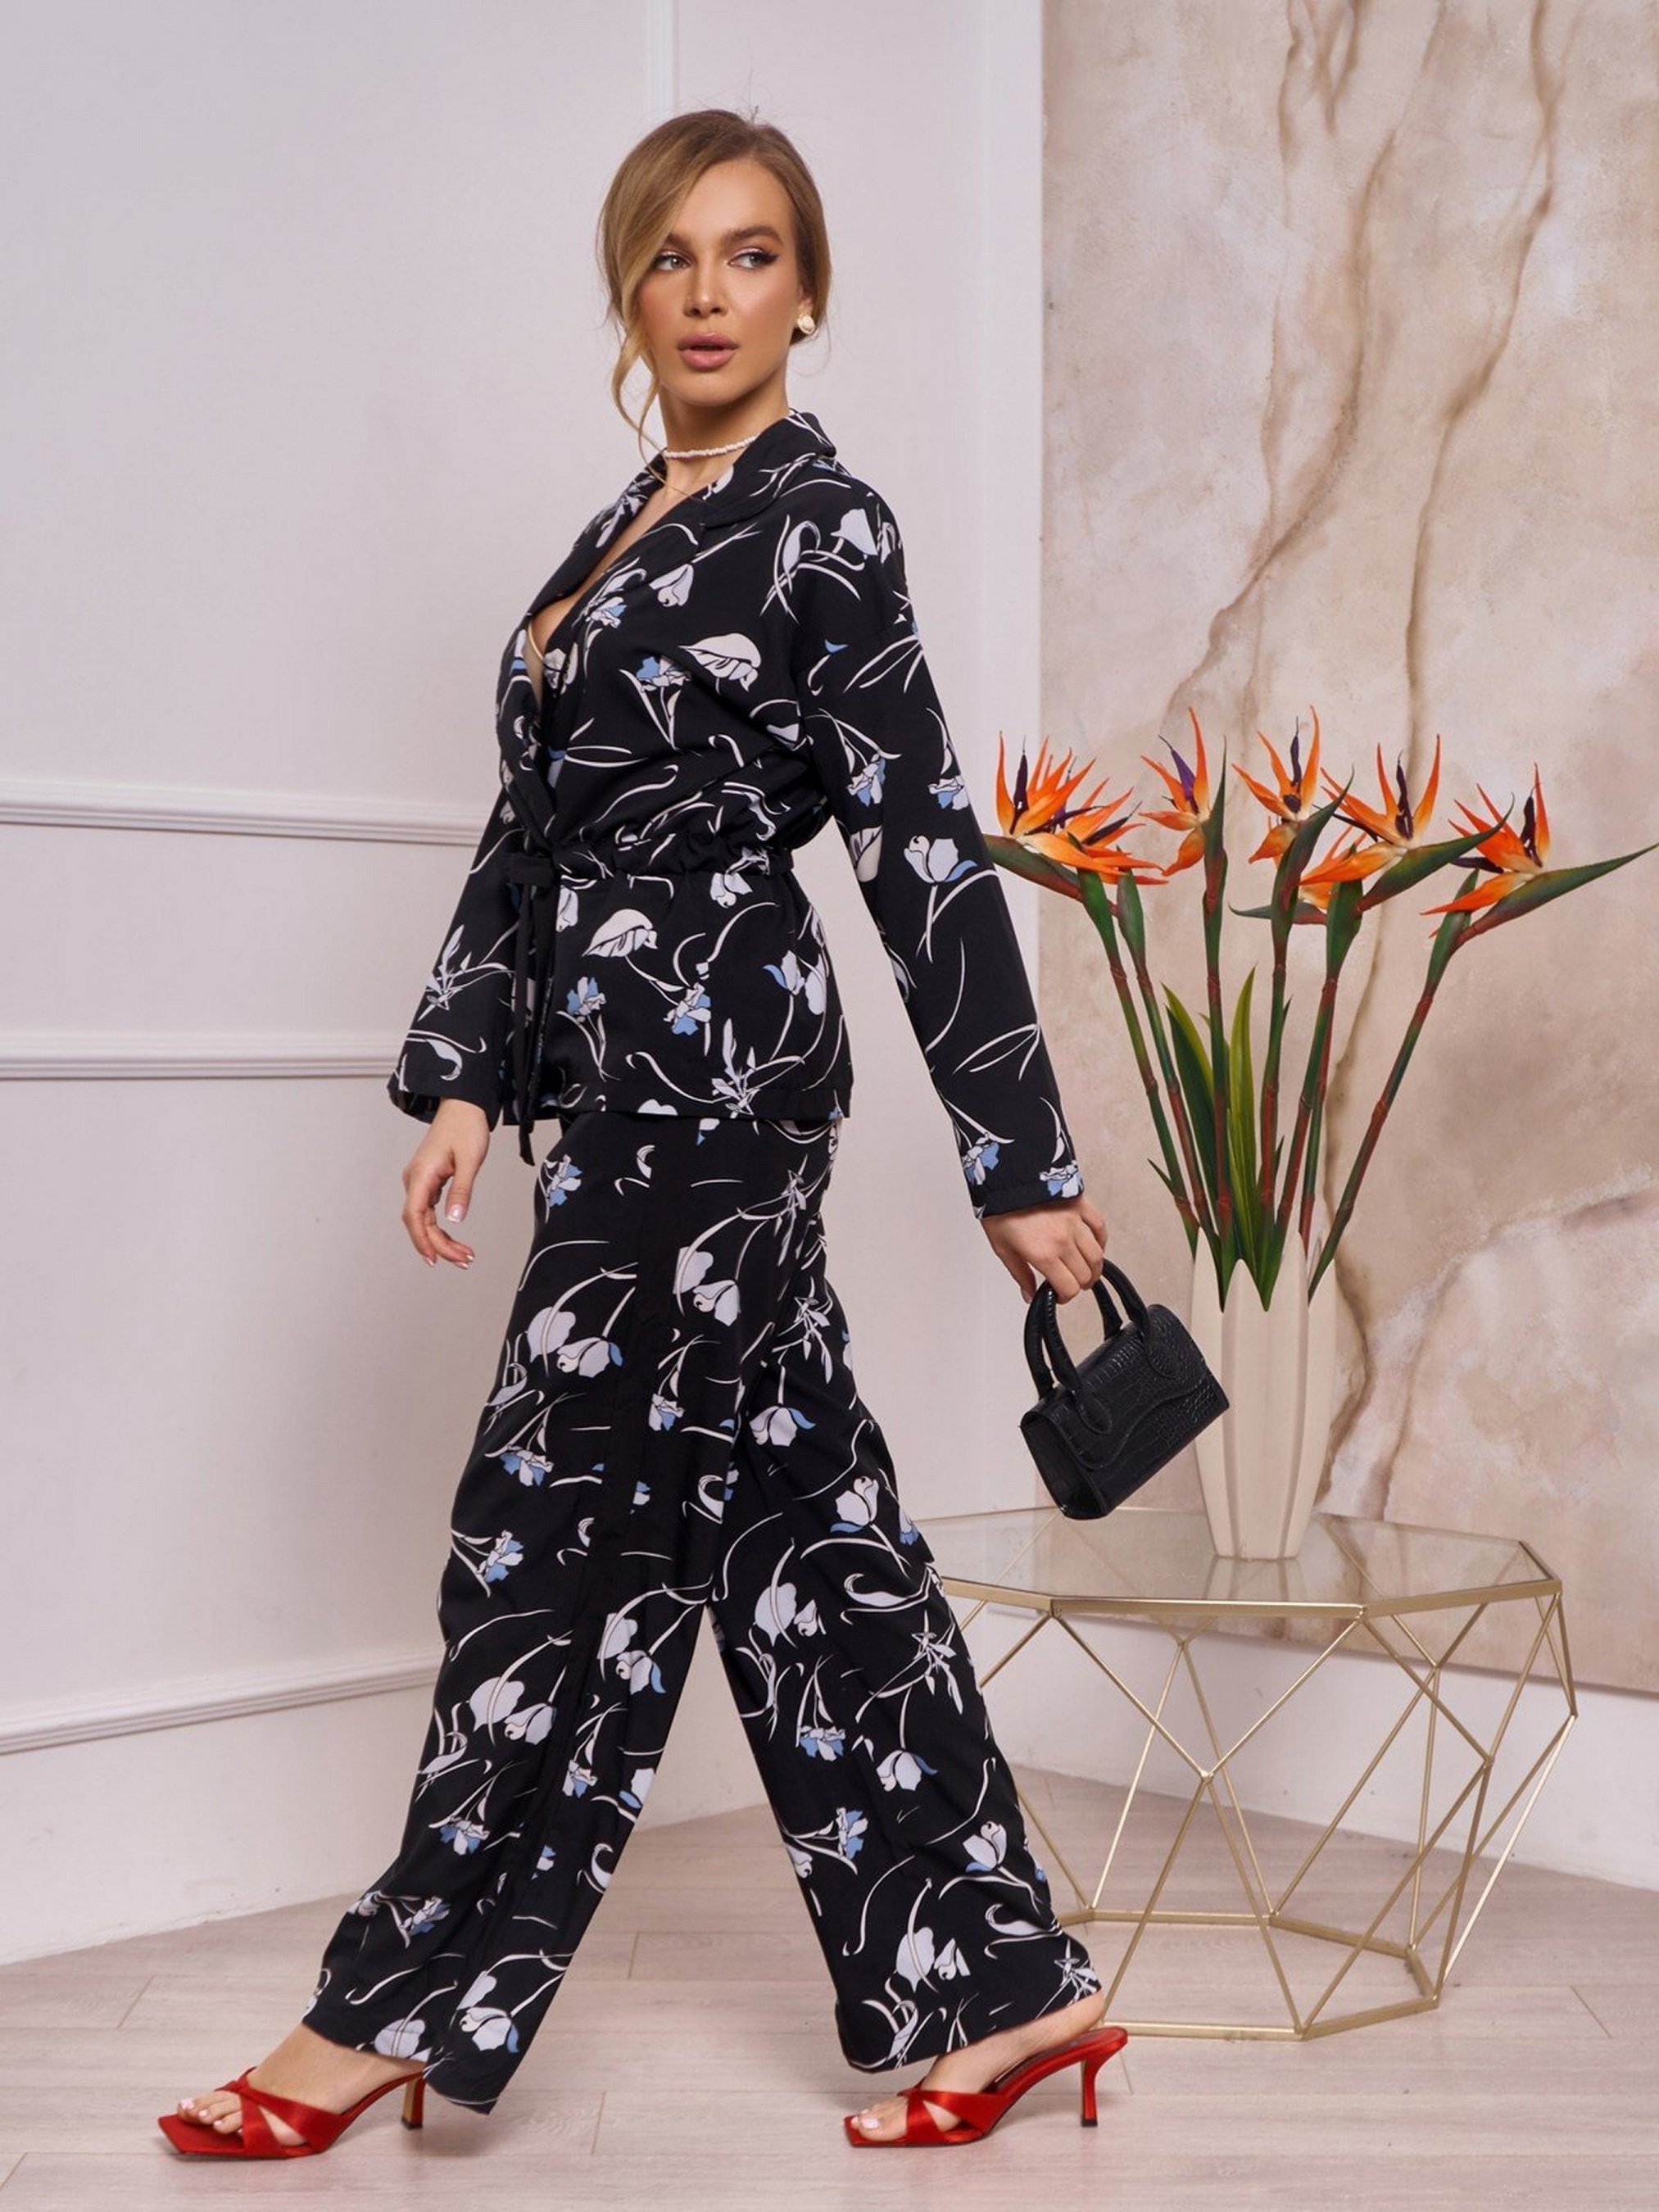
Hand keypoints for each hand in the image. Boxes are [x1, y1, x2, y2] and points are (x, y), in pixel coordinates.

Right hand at [401, 1099, 491, 1267]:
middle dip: (439, 1245)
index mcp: (421, 1175)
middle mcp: (415, 1180)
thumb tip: (455, 1219)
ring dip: (441, 1239)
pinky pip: (429, 1211)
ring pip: (425, 1219)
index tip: (434, 1259)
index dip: (422, 1240)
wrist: (463, 1105)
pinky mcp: (429, 1181)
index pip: (415, 1216)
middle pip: (419, 1222)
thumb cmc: (466, 1127)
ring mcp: (420, 1181)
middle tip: (464, 1260)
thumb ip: (462, 1189)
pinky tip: (452, 1240)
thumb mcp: (469, 1159)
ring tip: (463, 1255)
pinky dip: (441, 1227)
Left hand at [980, 1193, 1106, 1304]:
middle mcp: (1063, 1240)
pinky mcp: (1081, 1205)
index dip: (1065, 1297)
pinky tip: (1093, 1246)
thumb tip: (1029, 1295)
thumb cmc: (1001, 1208)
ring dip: (1092, 1267)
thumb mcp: (1002, 1247)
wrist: (1006, 1174)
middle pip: (1085, 1275)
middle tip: (1069, 1283)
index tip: (1059, 1295)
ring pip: (1097, 1255)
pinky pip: (1100, 1228)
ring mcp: (1075, 1222)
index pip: (1068, 1287)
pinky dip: (1100, 1241)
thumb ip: (1020, 1274)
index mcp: (1043, 1253)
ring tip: (1083, 1270)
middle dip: (1078, 1284)